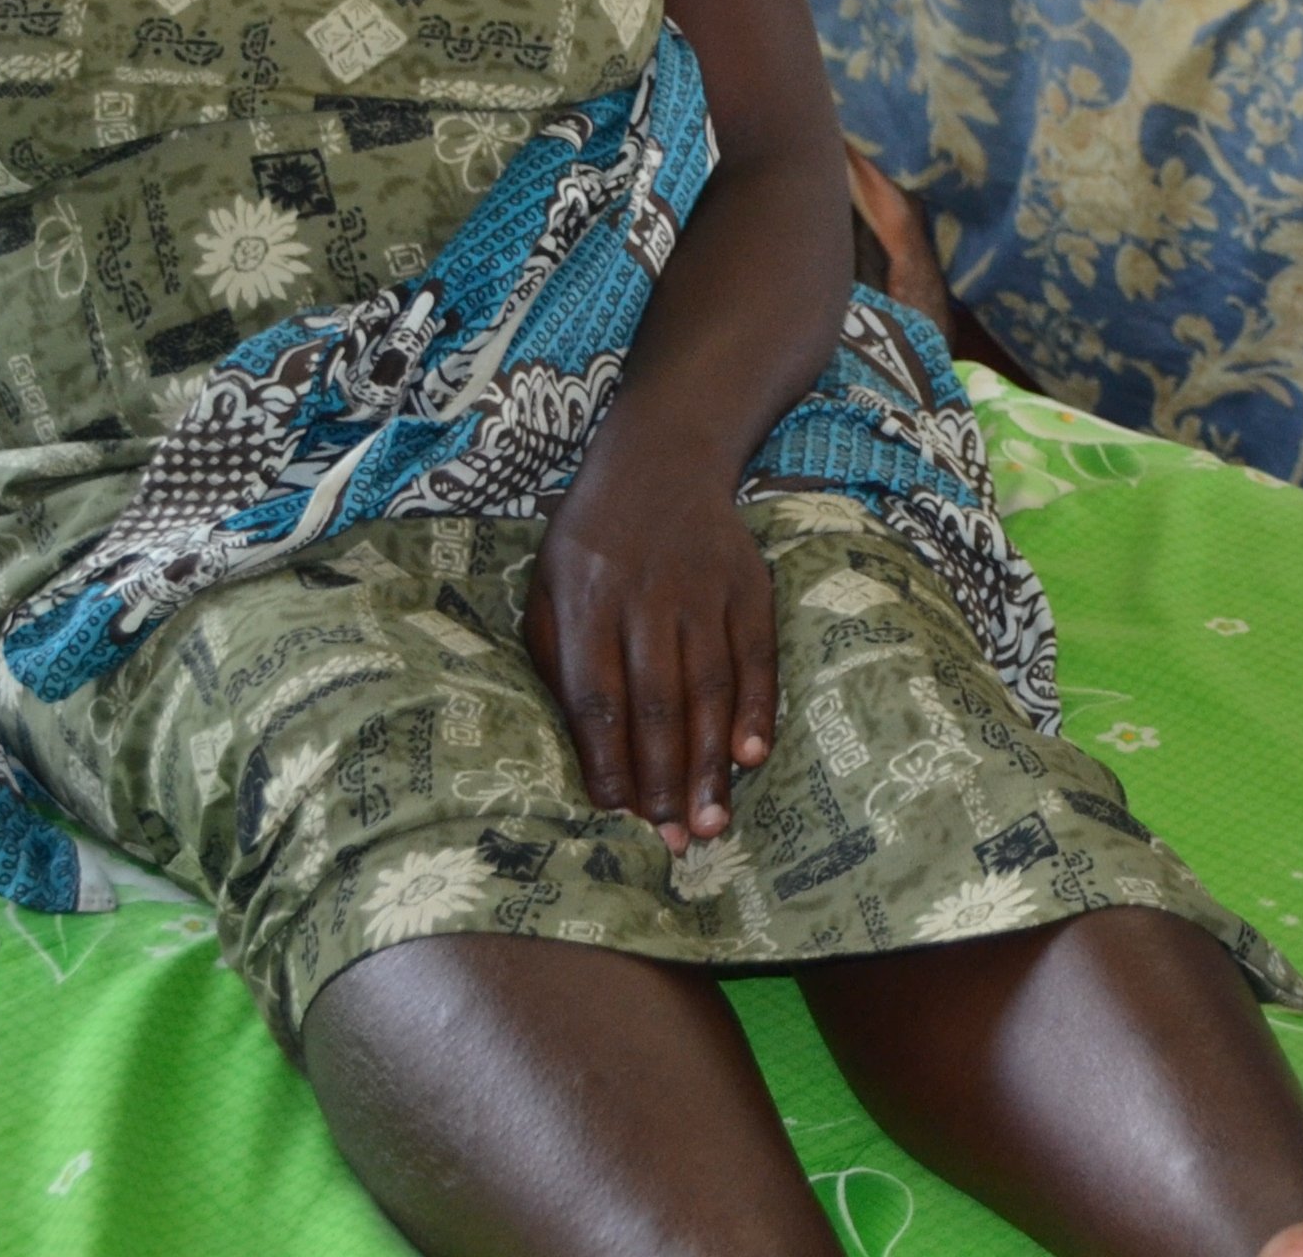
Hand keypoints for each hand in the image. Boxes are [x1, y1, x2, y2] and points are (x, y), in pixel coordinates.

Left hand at [523, 438, 780, 851]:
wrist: (659, 460)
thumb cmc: (587, 545)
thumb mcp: (546, 591)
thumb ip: (555, 663)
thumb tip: (579, 752)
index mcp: (583, 601)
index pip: (595, 698)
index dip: (608, 762)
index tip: (616, 818)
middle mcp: (644, 596)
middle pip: (655, 702)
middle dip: (664, 779)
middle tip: (674, 842)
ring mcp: (702, 588)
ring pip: (708, 687)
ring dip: (712, 761)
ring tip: (713, 820)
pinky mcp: (747, 584)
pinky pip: (756, 656)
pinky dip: (757, 708)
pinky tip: (753, 756)